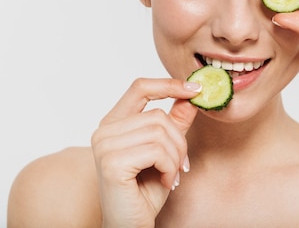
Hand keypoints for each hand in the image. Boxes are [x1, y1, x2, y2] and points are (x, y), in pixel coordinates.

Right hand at [91, 78, 199, 227]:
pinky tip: (165, 181)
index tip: (195, 89)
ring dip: (175, 157)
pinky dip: (169, 167)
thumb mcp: (165, 151)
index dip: (168, 84)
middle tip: (182, 164)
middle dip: (179, 140)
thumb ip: (174, 122)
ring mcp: (105, 145)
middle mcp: (104, 131)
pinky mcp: (111, 162)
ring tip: (171, 174)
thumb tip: (191, 96)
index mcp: (113, 123)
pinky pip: (156, 151)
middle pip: (158, 115)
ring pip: (160, 132)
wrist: (131, 225)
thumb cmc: (144, 191)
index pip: (140, 87)